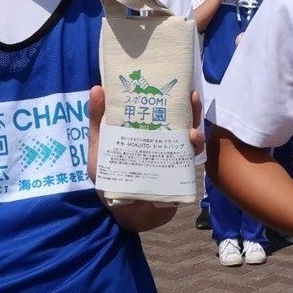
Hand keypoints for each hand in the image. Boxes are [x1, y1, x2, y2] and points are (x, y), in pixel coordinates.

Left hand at [85, 87, 194, 230]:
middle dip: (188, 106)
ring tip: (192, 121)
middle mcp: (160, 141)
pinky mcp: (181, 171)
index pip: (156, 109)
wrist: (124, 215)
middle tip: (189, 94)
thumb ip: (97, 122)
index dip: (164, 93)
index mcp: (142, 133)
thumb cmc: (108, 180)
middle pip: (178, 119)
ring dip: (195, 125)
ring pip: (189, 135)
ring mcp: (172, 156)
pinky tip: (193, 139)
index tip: (168, 78)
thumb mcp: (97, 149)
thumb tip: (98, 88)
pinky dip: (194, 146)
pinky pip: (191, 156)